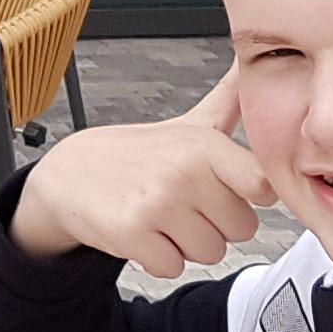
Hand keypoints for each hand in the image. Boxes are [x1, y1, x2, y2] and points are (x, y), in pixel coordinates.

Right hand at [7, 66, 274, 271]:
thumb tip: (253, 64)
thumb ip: (229, 100)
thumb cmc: (139, 154)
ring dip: (189, 244)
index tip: (230, 188)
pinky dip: (161, 259)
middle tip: (186, 204)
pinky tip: (146, 233)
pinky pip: (175, 268)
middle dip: (217, 223)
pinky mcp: (133, 234)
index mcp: (204, 145)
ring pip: (211, 252)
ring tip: (165, 217)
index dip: (251, 194)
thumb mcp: (188, 125)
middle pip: (242, 229)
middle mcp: (183, 171)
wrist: (71, 174)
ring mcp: (158, 203)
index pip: (262, 184)